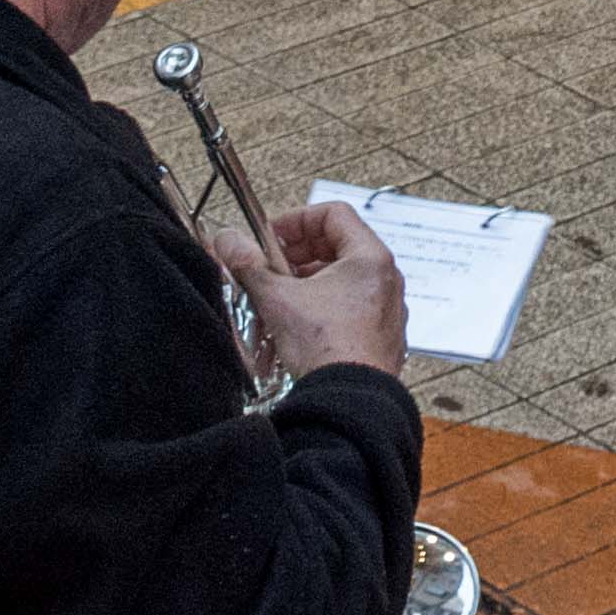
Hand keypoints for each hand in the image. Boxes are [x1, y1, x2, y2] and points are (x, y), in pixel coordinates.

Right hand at [229, 193, 411, 378]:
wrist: (349, 400)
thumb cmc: (328, 348)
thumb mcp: (277, 298)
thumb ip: (250, 265)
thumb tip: (229, 242)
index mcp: (370, 258)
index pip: (334, 214)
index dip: (297, 220)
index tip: (271, 238)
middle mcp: (385, 280)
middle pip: (338, 247)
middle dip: (298, 255)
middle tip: (271, 268)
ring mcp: (386, 310)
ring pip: (343, 280)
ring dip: (308, 282)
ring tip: (280, 298)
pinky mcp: (381, 337)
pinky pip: (351, 308)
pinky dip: (324, 307)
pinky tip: (300, 325)